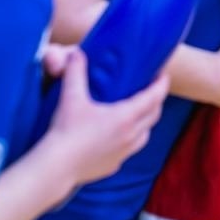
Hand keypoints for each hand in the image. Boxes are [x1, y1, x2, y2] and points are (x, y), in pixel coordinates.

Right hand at [42, 48, 167, 185]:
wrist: (56, 167)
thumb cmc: (65, 131)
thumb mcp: (71, 97)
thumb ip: (76, 72)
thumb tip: (76, 53)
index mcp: (125, 117)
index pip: (154, 97)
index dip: (161, 84)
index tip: (163, 75)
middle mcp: (130, 136)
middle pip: (153, 116)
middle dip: (156, 101)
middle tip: (151, 90)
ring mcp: (123, 153)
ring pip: (144, 135)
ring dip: (145, 123)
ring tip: (138, 113)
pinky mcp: (113, 165)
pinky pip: (129, 150)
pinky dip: (130, 140)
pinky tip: (118, 137)